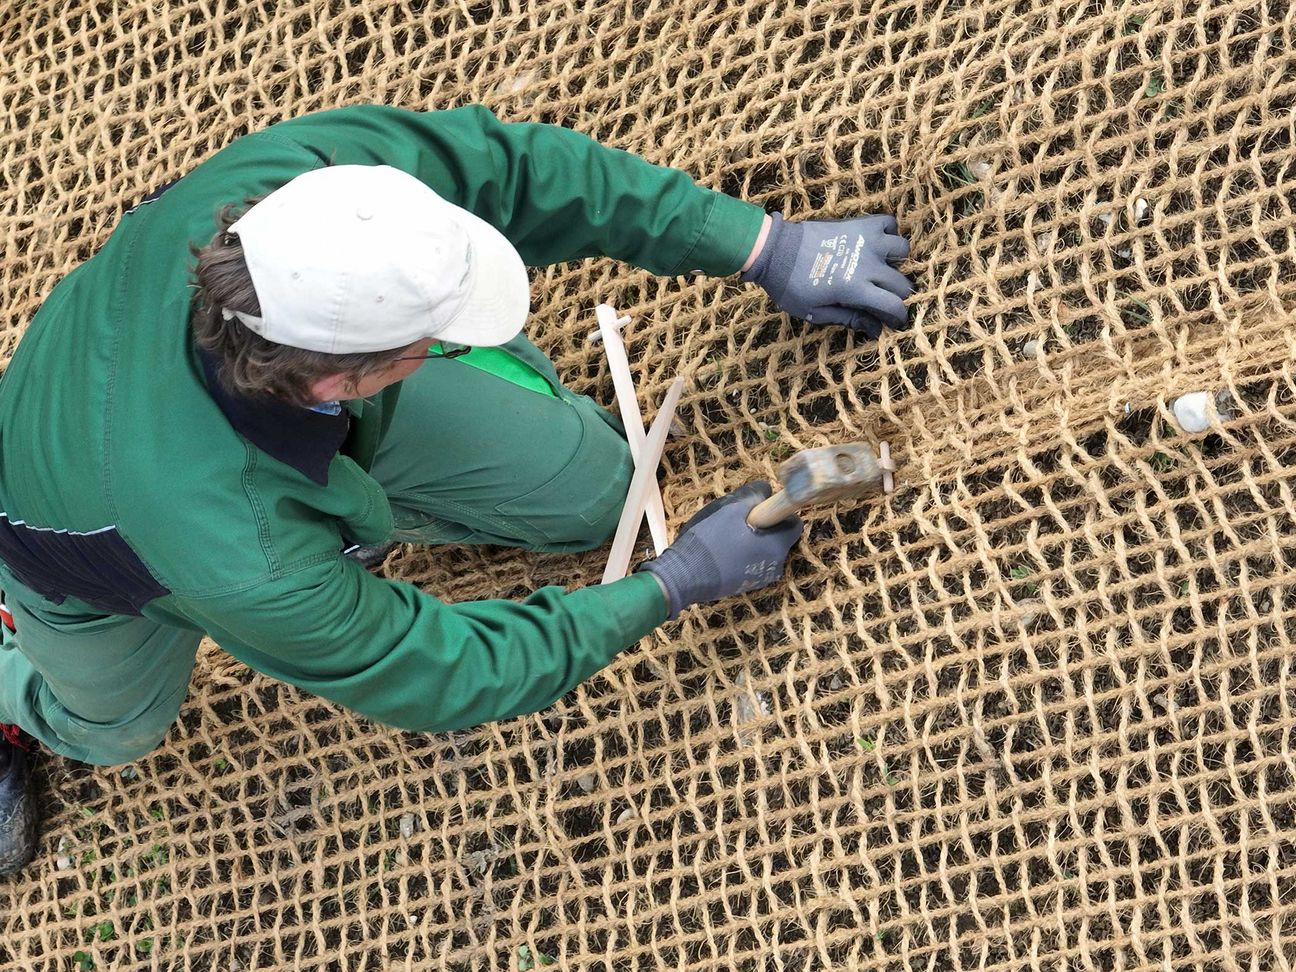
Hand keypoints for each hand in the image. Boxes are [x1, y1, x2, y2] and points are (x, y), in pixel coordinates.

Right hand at [639, 482, 802, 618]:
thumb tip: (767, 490)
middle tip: (737, 521)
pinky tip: (722, 552)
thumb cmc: (709, 539)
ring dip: (752, 541)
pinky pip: (752, 563)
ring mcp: (761, 579)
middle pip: (779, 538)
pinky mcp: (746, 586)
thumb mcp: (730, 507)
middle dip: (763, 527)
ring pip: (764, 550)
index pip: (794, 523)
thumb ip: (754, 494)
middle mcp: (776, 565)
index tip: (759, 509)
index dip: (779, 511)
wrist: (683, 576)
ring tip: (726, 537)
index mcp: (777, 545)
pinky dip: (742, 555)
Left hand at [741, 212, 913, 336]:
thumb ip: (849, 319)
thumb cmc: (790, 286)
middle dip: (897, 295)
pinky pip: (889, 223)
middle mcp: (867, 264)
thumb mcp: (815, 311)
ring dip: (897, 262)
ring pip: (903, 250)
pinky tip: (878, 244)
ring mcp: (866, 240)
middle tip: (882, 298)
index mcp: (855, 289)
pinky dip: (890, 233)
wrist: (774, 250)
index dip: (898, 317)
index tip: (892, 320)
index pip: (894, 305)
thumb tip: (876, 330)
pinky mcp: (860, 224)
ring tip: (882, 268)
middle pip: (902, 282)